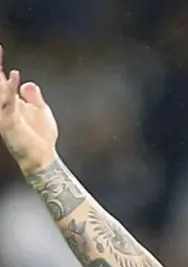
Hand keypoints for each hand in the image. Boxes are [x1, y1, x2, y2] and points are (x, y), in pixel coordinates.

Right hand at [0, 45, 58, 174]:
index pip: (0, 79)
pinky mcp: (9, 122)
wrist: (42, 157)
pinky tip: (14, 76)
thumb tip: (26, 82)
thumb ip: (33, 96)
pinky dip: (10, 88)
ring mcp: (4, 113)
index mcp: (10, 101)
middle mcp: (3, 105)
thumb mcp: (40, 111)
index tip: (0, 47)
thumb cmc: (41, 136)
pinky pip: (7, 102)